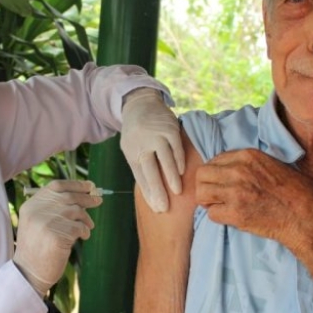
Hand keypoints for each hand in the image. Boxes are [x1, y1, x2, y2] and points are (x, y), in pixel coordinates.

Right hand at [13, 180, 101, 295]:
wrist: (29, 272)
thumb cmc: (38, 248)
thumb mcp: (38, 222)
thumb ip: (53, 208)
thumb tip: (84, 194)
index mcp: (31, 205)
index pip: (56, 186)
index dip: (75, 184)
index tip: (88, 186)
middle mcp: (37, 211)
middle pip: (68, 196)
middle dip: (86, 198)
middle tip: (98, 200)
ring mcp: (46, 222)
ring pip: (76, 211)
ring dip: (85, 219)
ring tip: (87, 227)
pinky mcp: (56, 235)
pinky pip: (79, 227)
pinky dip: (85, 231)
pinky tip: (82, 237)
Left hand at [120, 88, 184, 212]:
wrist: (140, 104)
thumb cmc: (137, 134)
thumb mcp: (132, 149)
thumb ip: (141, 169)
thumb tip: (153, 195)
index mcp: (130, 150)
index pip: (140, 176)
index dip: (149, 193)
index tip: (157, 208)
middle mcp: (141, 143)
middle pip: (150, 170)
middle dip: (157, 190)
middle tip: (164, 207)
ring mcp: (156, 135)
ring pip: (165, 159)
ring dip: (171, 177)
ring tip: (177, 193)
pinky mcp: (170, 128)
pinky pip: (176, 147)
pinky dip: (179, 160)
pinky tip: (181, 171)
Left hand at [195, 149, 312, 258]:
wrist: (308, 217)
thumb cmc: (298, 192)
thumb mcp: (273, 164)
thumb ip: (249, 164)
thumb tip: (229, 169)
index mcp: (248, 156)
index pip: (214, 160)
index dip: (216, 173)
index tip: (222, 182)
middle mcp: (238, 171)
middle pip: (201, 175)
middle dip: (206, 186)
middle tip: (216, 196)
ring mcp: (236, 192)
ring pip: (201, 193)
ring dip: (208, 201)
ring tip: (221, 206)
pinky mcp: (236, 214)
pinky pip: (211, 214)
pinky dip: (218, 217)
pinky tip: (231, 217)